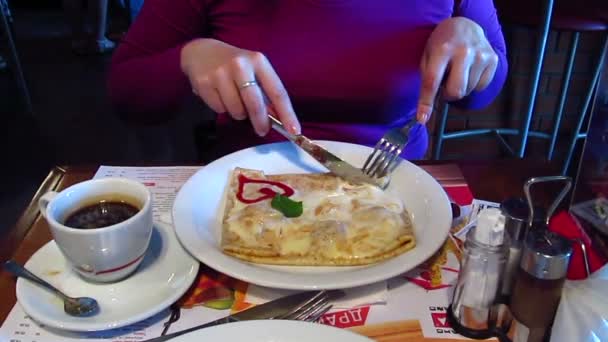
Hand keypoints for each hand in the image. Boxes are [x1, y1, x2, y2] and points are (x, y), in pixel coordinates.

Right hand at [180, 38, 299, 135]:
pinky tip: (219, 95)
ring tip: (234, 101)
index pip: (277, 92)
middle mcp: (240, 65)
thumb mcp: (253, 70)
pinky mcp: (204, 83)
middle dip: (261, 122)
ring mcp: (220, 74)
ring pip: (237, 110)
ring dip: (238, 113)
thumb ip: (265, 92)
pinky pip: (219, 109)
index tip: (294, 131)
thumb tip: (277, 119)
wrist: (200, 52)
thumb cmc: (233, 65)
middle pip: (256, 104)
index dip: (287, 114)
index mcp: (258, 61)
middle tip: (262, 130)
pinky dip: (222, 108)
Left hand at [417, 17, 498, 123]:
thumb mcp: (428, 55)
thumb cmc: (442, 43)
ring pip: (468, 91)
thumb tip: (424, 113)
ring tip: (458, 71)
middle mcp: (464, 52)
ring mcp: (481, 55)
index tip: (422, 118)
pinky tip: (470, 70)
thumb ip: (427, 79)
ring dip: (461, 86)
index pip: (432, 81)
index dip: (426, 102)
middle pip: (456, 91)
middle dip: (448, 95)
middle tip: (446, 85)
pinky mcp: (493, 59)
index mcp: (442, 49)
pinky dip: (473, 83)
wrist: (465, 25)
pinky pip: (481, 86)